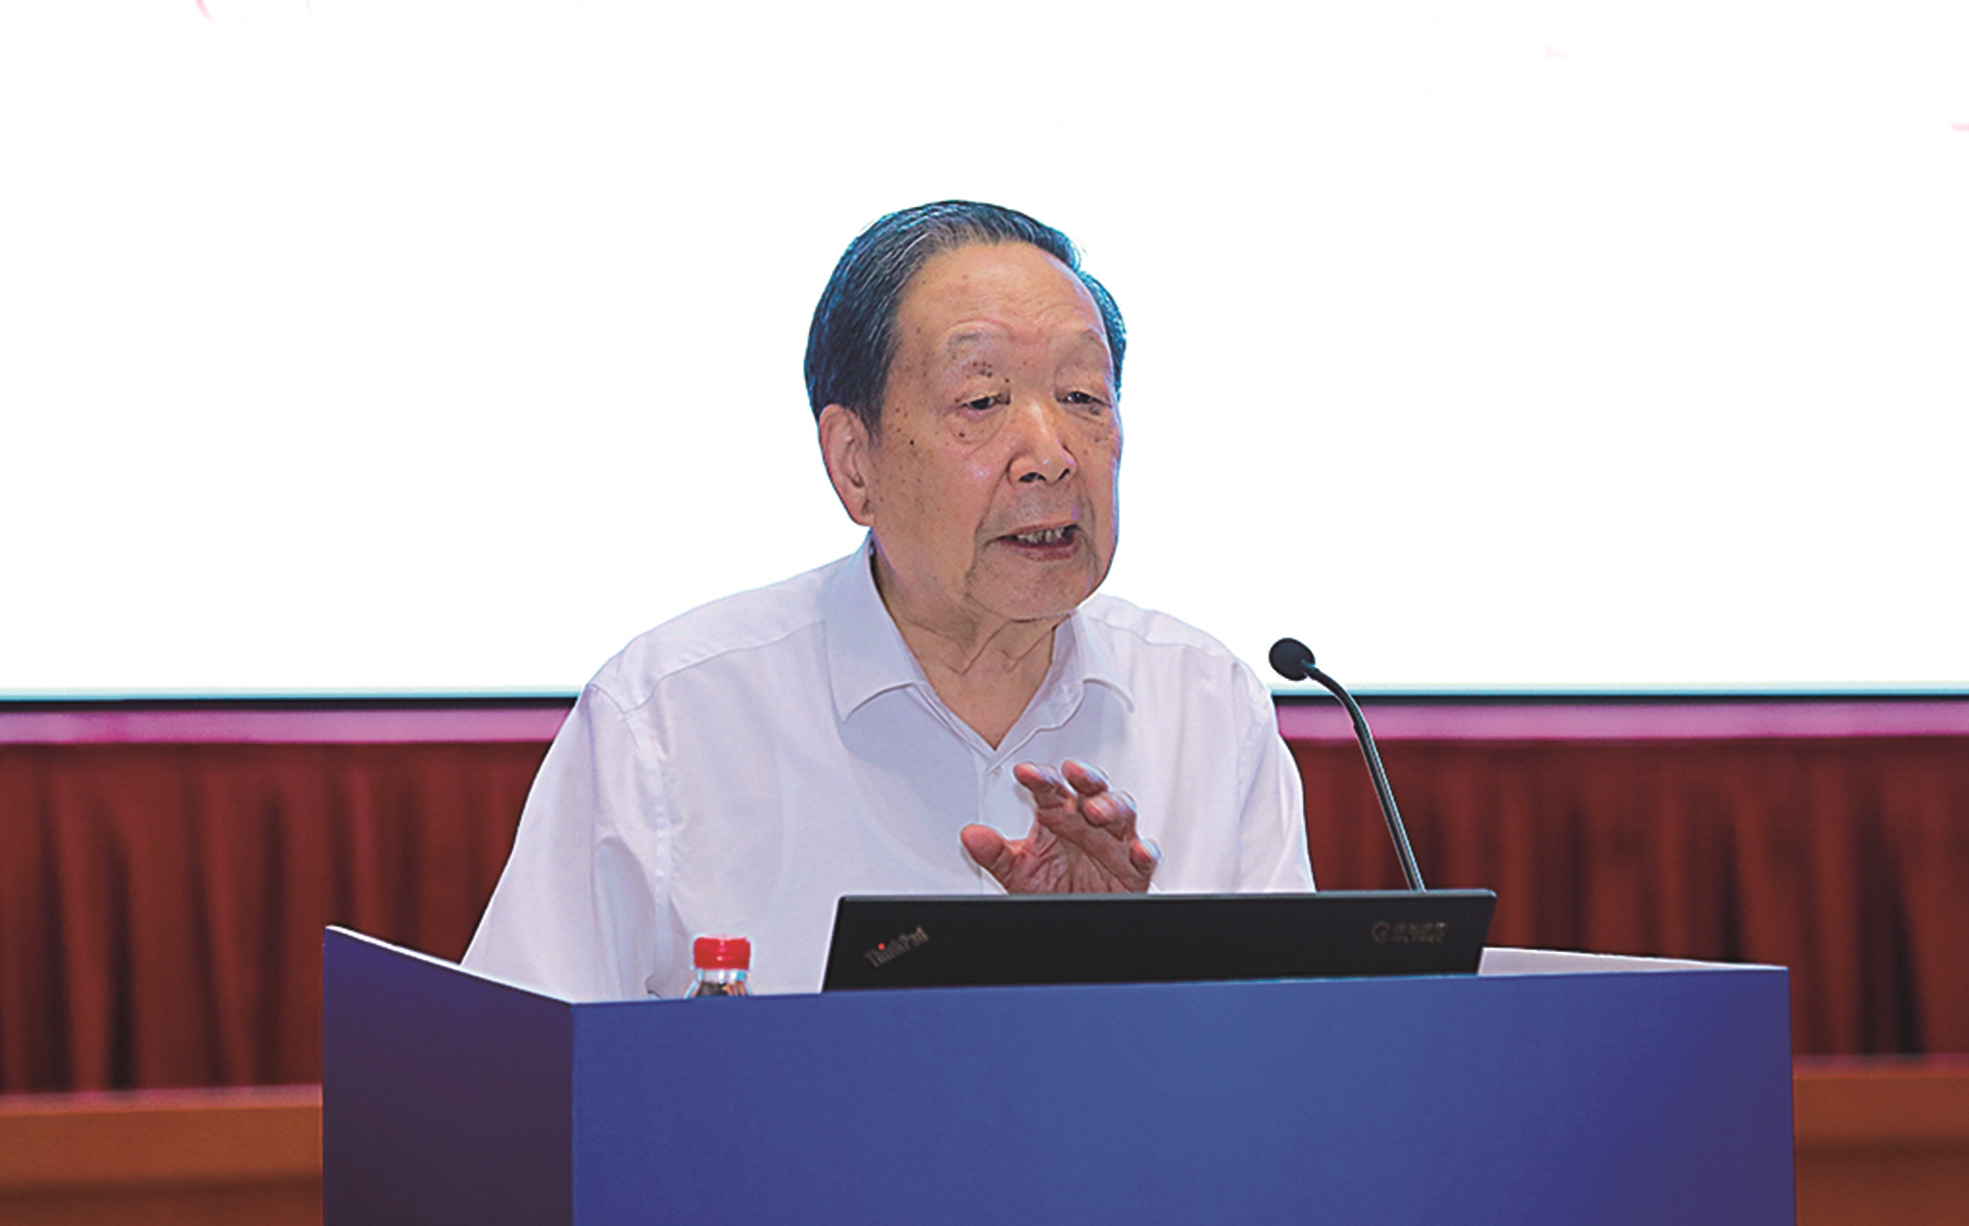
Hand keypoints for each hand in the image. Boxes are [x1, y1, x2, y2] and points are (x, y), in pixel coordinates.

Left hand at [960, 760, 1159, 893]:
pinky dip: (1145, 852)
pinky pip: (1145, 857)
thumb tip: (971, 835)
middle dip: (1086, 778)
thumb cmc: (1052, 885)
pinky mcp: (1134, 868)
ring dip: (1113, 808)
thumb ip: (996, 853)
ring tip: (1098, 811)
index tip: (1025, 773)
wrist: (1073, 921)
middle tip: (1073, 772)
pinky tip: (1138, 850)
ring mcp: (1114, 843)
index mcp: (1059, 815)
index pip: (1051, 788)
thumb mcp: (1018, 871)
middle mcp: (1088, 823)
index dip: (1040, 778)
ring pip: (1122, 813)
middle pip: (1093, 789)